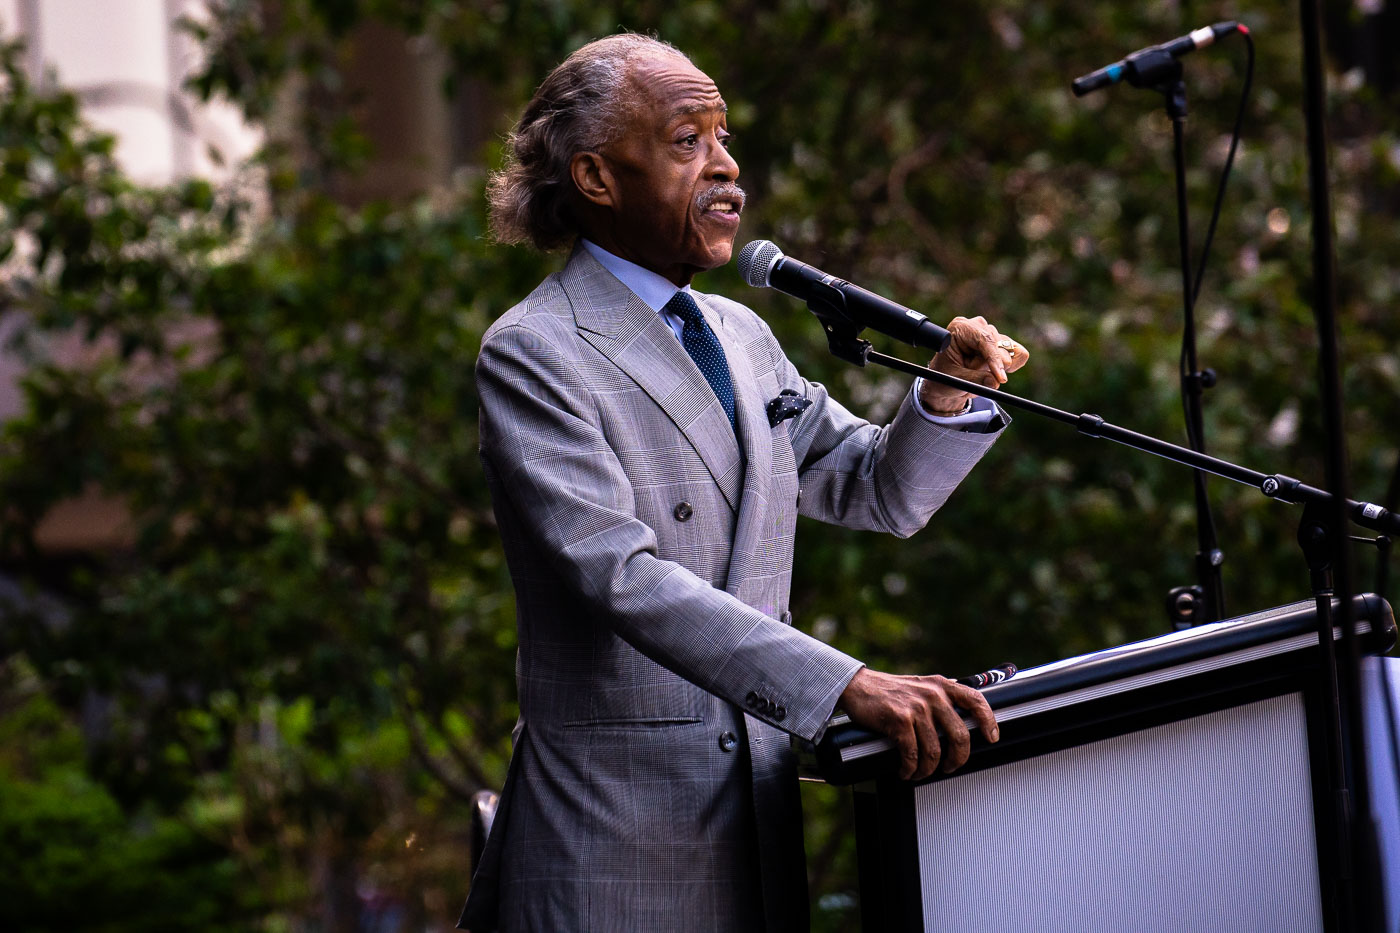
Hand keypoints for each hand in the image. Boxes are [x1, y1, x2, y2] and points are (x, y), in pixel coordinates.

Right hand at [838, 667, 999, 780]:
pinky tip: (906, 770)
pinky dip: (910, 768)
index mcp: (941, 686)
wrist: (858, 686)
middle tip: (949, 767)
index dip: (988, 721)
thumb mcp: (922, 686)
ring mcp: (916, 708)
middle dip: (957, 759)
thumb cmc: (889, 691)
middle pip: (959, 736)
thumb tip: (961, 721)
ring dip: (928, 769)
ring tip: (920, 772)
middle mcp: (933, 695)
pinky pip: (912, 754)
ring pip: (934, 751)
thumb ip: (941, 699)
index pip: (976, 700)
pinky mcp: (899, 720)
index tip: (992, 737)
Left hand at [918, 315, 1029, 413]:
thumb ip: (975, 380)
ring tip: (978, 373)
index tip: (1001, 378)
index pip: (984, 339)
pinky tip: (992, 371)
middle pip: (1000, 345)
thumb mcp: (954, 380)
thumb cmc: (945, 377)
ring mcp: (992, 333)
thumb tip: (995, 382)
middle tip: (978, 378)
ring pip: (1010, 352)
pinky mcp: (1003, 343)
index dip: (995, 359)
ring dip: (997, 368)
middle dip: (993, 367)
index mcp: (961, 327)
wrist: (946, 380)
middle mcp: (978, 326)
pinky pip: (1019, 355)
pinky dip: (1009, 368)